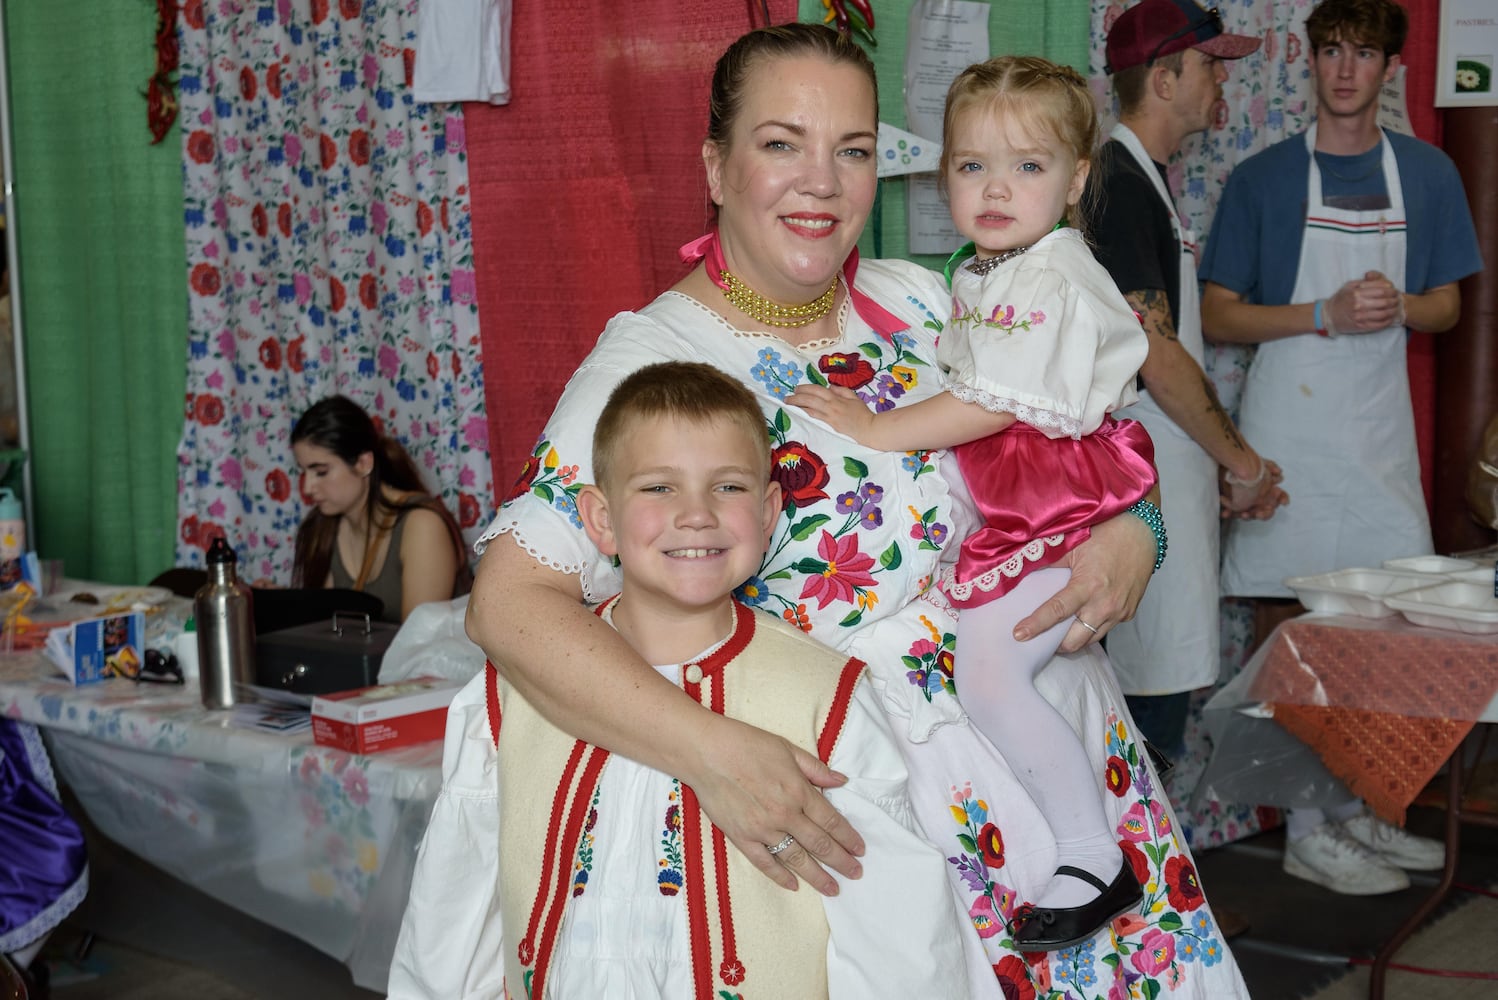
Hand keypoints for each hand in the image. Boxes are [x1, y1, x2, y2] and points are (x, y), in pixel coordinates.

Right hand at [688, 715, 864, 895]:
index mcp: (798, 790)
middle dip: (841, 861)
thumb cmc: (745, 744)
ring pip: (796, 858)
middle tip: (856, 874)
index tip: (860, 850)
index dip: (848, 837)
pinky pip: (764, 862)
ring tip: (833, 889)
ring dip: (817, 875)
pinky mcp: (741, 837)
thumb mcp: (787, 749)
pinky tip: (793, 885)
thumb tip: (841, 781)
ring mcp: (762, 829)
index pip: (831, 821)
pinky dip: (780, 876)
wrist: (706, 752)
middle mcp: (784, 814)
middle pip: (820, 844)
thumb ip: (815, 769)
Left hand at [786, 383, 874, 441]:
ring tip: (788, 404)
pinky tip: (798, 414)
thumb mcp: (854, 397)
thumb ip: (841, 391)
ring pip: (810, 408)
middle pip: (810, 398)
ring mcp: (829, 417)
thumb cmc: (863, 414)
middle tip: (787, 397)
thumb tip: (829, 387)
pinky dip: (805, 415)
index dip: (805, 388)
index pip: (817, 390)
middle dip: (797, 396)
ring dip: (797, 405)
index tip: (796, 389)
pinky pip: (814, 418)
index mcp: (837, 397)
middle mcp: (831, 406)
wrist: (870, 429)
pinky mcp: (830, 426)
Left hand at [1013, 510, 1152, 651]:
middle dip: (1055, 645)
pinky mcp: (1128, 613)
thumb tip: (1022, 571)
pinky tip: (1080, 620)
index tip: (1019, 635)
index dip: (1036, 625)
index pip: (1057, 611)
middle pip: (1075, 640)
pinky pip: (1105, 629)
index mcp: (1089, 585)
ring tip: (1057, 635)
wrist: (1142, 532)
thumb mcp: (1073, 544)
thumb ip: (1048, 562)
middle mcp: (1105, 604)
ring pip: (1091, 639)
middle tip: (1038, 640)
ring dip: (1073, 640)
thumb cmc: (1106, 534)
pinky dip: (1090, 629)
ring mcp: (1119, 611)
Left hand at [1220, 460, 1287, 519]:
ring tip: (1244, 514)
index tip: (1284, 502)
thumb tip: (1279, 473)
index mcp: (1268, 490)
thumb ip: (1270, 466)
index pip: (1280, 496)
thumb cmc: (1244, 464)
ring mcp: (1248, 503)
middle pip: (1267, 510)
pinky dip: (1230, 513)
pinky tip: (1225, 513)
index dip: (1283, 499)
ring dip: (1249, 516)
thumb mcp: (1258, 462)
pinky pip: (1233, 512)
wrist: (1225, 464)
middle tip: (1259, 513)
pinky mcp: (1234, 504)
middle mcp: (1260, 499)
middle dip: (1265, 514)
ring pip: (1252, 514)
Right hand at [1325, 272, 1400, 334]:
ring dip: (1393, 310)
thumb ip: (1365, 282)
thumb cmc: (1340, 299)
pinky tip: (1390, 317)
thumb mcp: (1350, 286)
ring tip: (1395, 308)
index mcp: (1357, 293)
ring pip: (1385, 314)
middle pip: (1385, 302)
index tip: (1395, 290)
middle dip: (1395, 300)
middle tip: (1397, 299)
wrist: (1328, 316)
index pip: (1382, 290)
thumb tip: (1382, 280)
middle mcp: (1359, 305)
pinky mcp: (1361, 326)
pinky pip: (1379, 324)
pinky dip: (1388, 321)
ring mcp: (1361, 317)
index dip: (1392, 290)